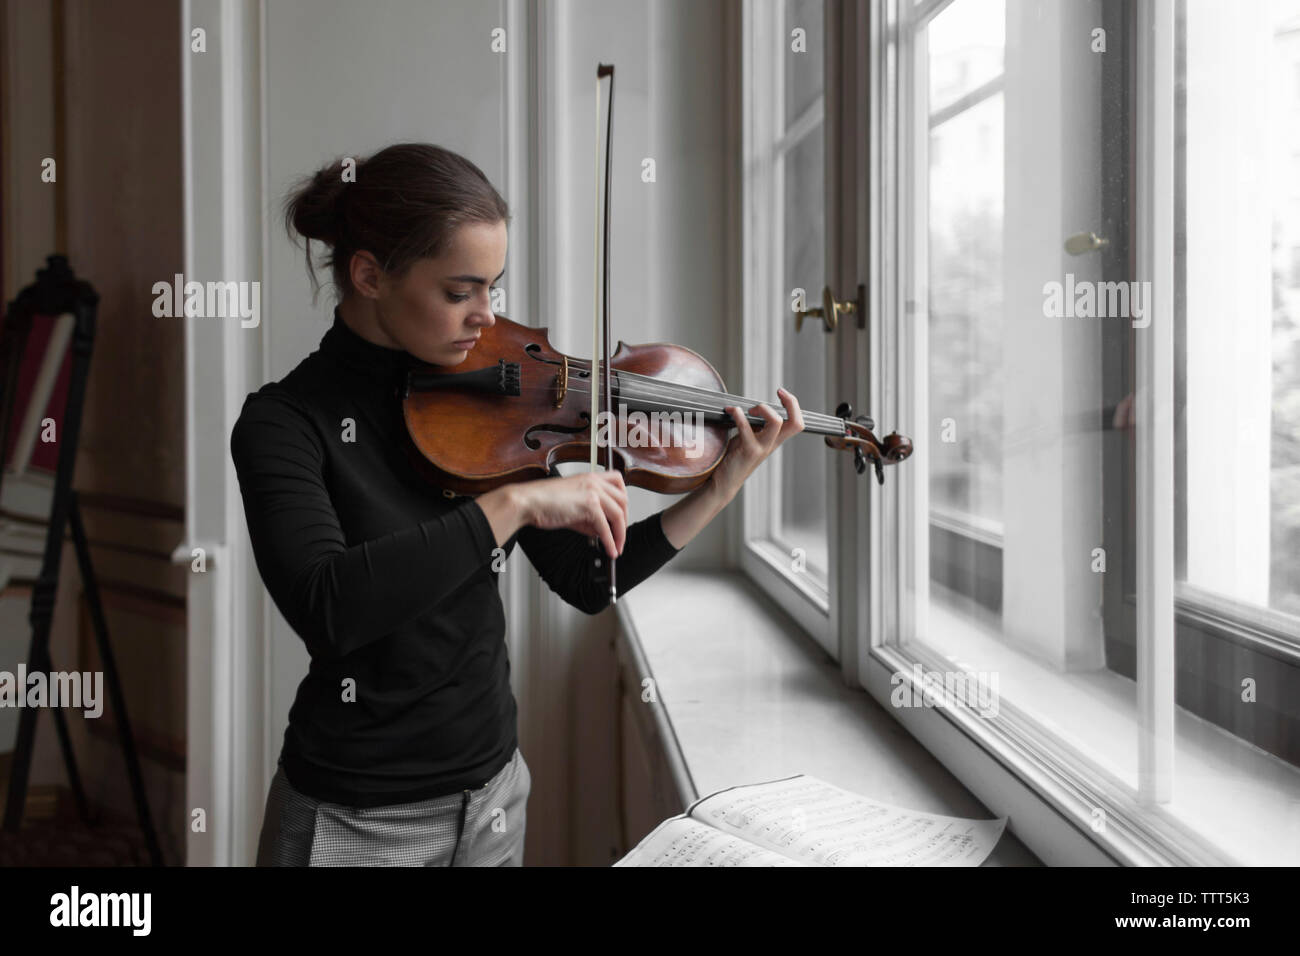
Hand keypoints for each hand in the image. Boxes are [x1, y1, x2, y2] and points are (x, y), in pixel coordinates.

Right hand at [517, 470, 627, 558]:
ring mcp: (593, 492)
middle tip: (620, 535)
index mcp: (590, 477)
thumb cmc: (543, 502)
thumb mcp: (573, 508)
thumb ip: (590, 518)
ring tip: (617, 547)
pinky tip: (610, 550)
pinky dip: (610, 541)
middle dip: (624, 521)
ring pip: (619, 514)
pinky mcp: (589, 505)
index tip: (622, 514)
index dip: (624, 499)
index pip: (618, 482)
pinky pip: (606, 527)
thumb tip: (603, 532)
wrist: (528, 502)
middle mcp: (594, 481)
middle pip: (623, 500)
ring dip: (620, 534)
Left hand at [708, 387, 804, 501]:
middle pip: (796, 423)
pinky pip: (747, 429)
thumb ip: (756, 425)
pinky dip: (739, 415)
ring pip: (776, 423)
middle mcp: (772, 444)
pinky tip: (731, 411)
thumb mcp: (749, 437)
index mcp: (775, 440)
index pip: (797, 422)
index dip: (793, 404)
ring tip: (749, 409)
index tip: (781, 393)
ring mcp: (762, 448)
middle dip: (790, 402)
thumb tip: (754, 407)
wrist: (723, 481)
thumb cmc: (734, 458)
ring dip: (763, 408)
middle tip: (777, 393)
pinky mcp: (748, 451)